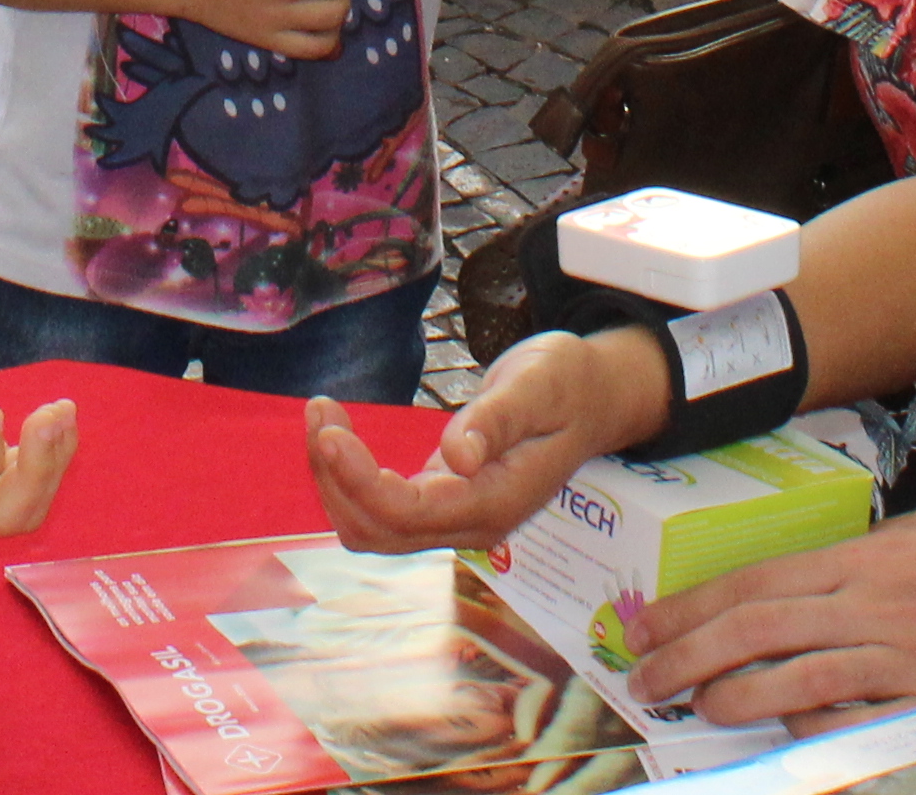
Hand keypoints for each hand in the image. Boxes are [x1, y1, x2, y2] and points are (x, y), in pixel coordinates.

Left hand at [309, 327, 648, 550]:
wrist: (594, 399)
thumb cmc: (569, 384)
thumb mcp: (540, 386)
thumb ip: (497, 422)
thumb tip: (455, 457)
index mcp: (495, 501)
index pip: (407, 512)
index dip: (360, 481)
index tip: (332, 433)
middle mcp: (471, 524)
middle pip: (378, 530)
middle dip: (336, 479)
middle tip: (321, 410)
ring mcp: (456, 519)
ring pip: (372, 526)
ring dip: (335, 481)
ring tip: (323, 415)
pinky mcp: (443, 502)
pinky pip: (382, 510)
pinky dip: (350, 478)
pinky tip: (341, 436)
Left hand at [631, 492, 915, 731]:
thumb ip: (871, 557)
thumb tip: (823, 579)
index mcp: (871, 559)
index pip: (758, 583)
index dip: (696, 606)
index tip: (653, 622)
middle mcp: (878, 607)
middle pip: (760, 632)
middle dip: (692, 655)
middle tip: (648, 676)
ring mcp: (910, 662)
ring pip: (799, 683)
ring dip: (739, 701)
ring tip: (699, 710)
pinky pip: (865, 729)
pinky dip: (822, 737)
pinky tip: (789, 744)